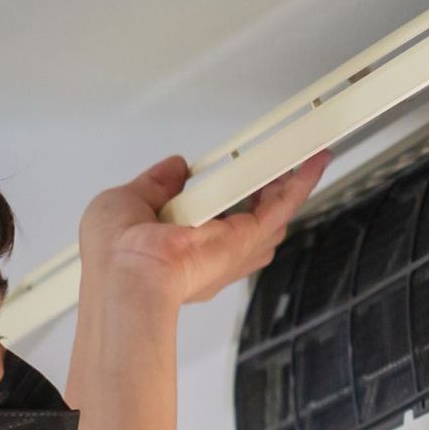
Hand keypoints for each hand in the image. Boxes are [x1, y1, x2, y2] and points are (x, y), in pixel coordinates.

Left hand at [77, 151, 329, 307]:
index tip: (234, 173)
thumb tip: (174, 168)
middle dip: (266, 188)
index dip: (227, 194)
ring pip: (273, 212)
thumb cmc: (115, 254)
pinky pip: (282, 204)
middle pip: (252, 217)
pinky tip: (313, 161)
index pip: (214, 218)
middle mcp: (214, 250)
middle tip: (277, 161)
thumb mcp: (126, 202)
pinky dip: (302, 181)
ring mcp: (233, 246)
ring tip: (303, 155)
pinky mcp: (248, 237)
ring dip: (289, 183)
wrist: (127, 274)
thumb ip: (155, 185)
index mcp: (183, 245)